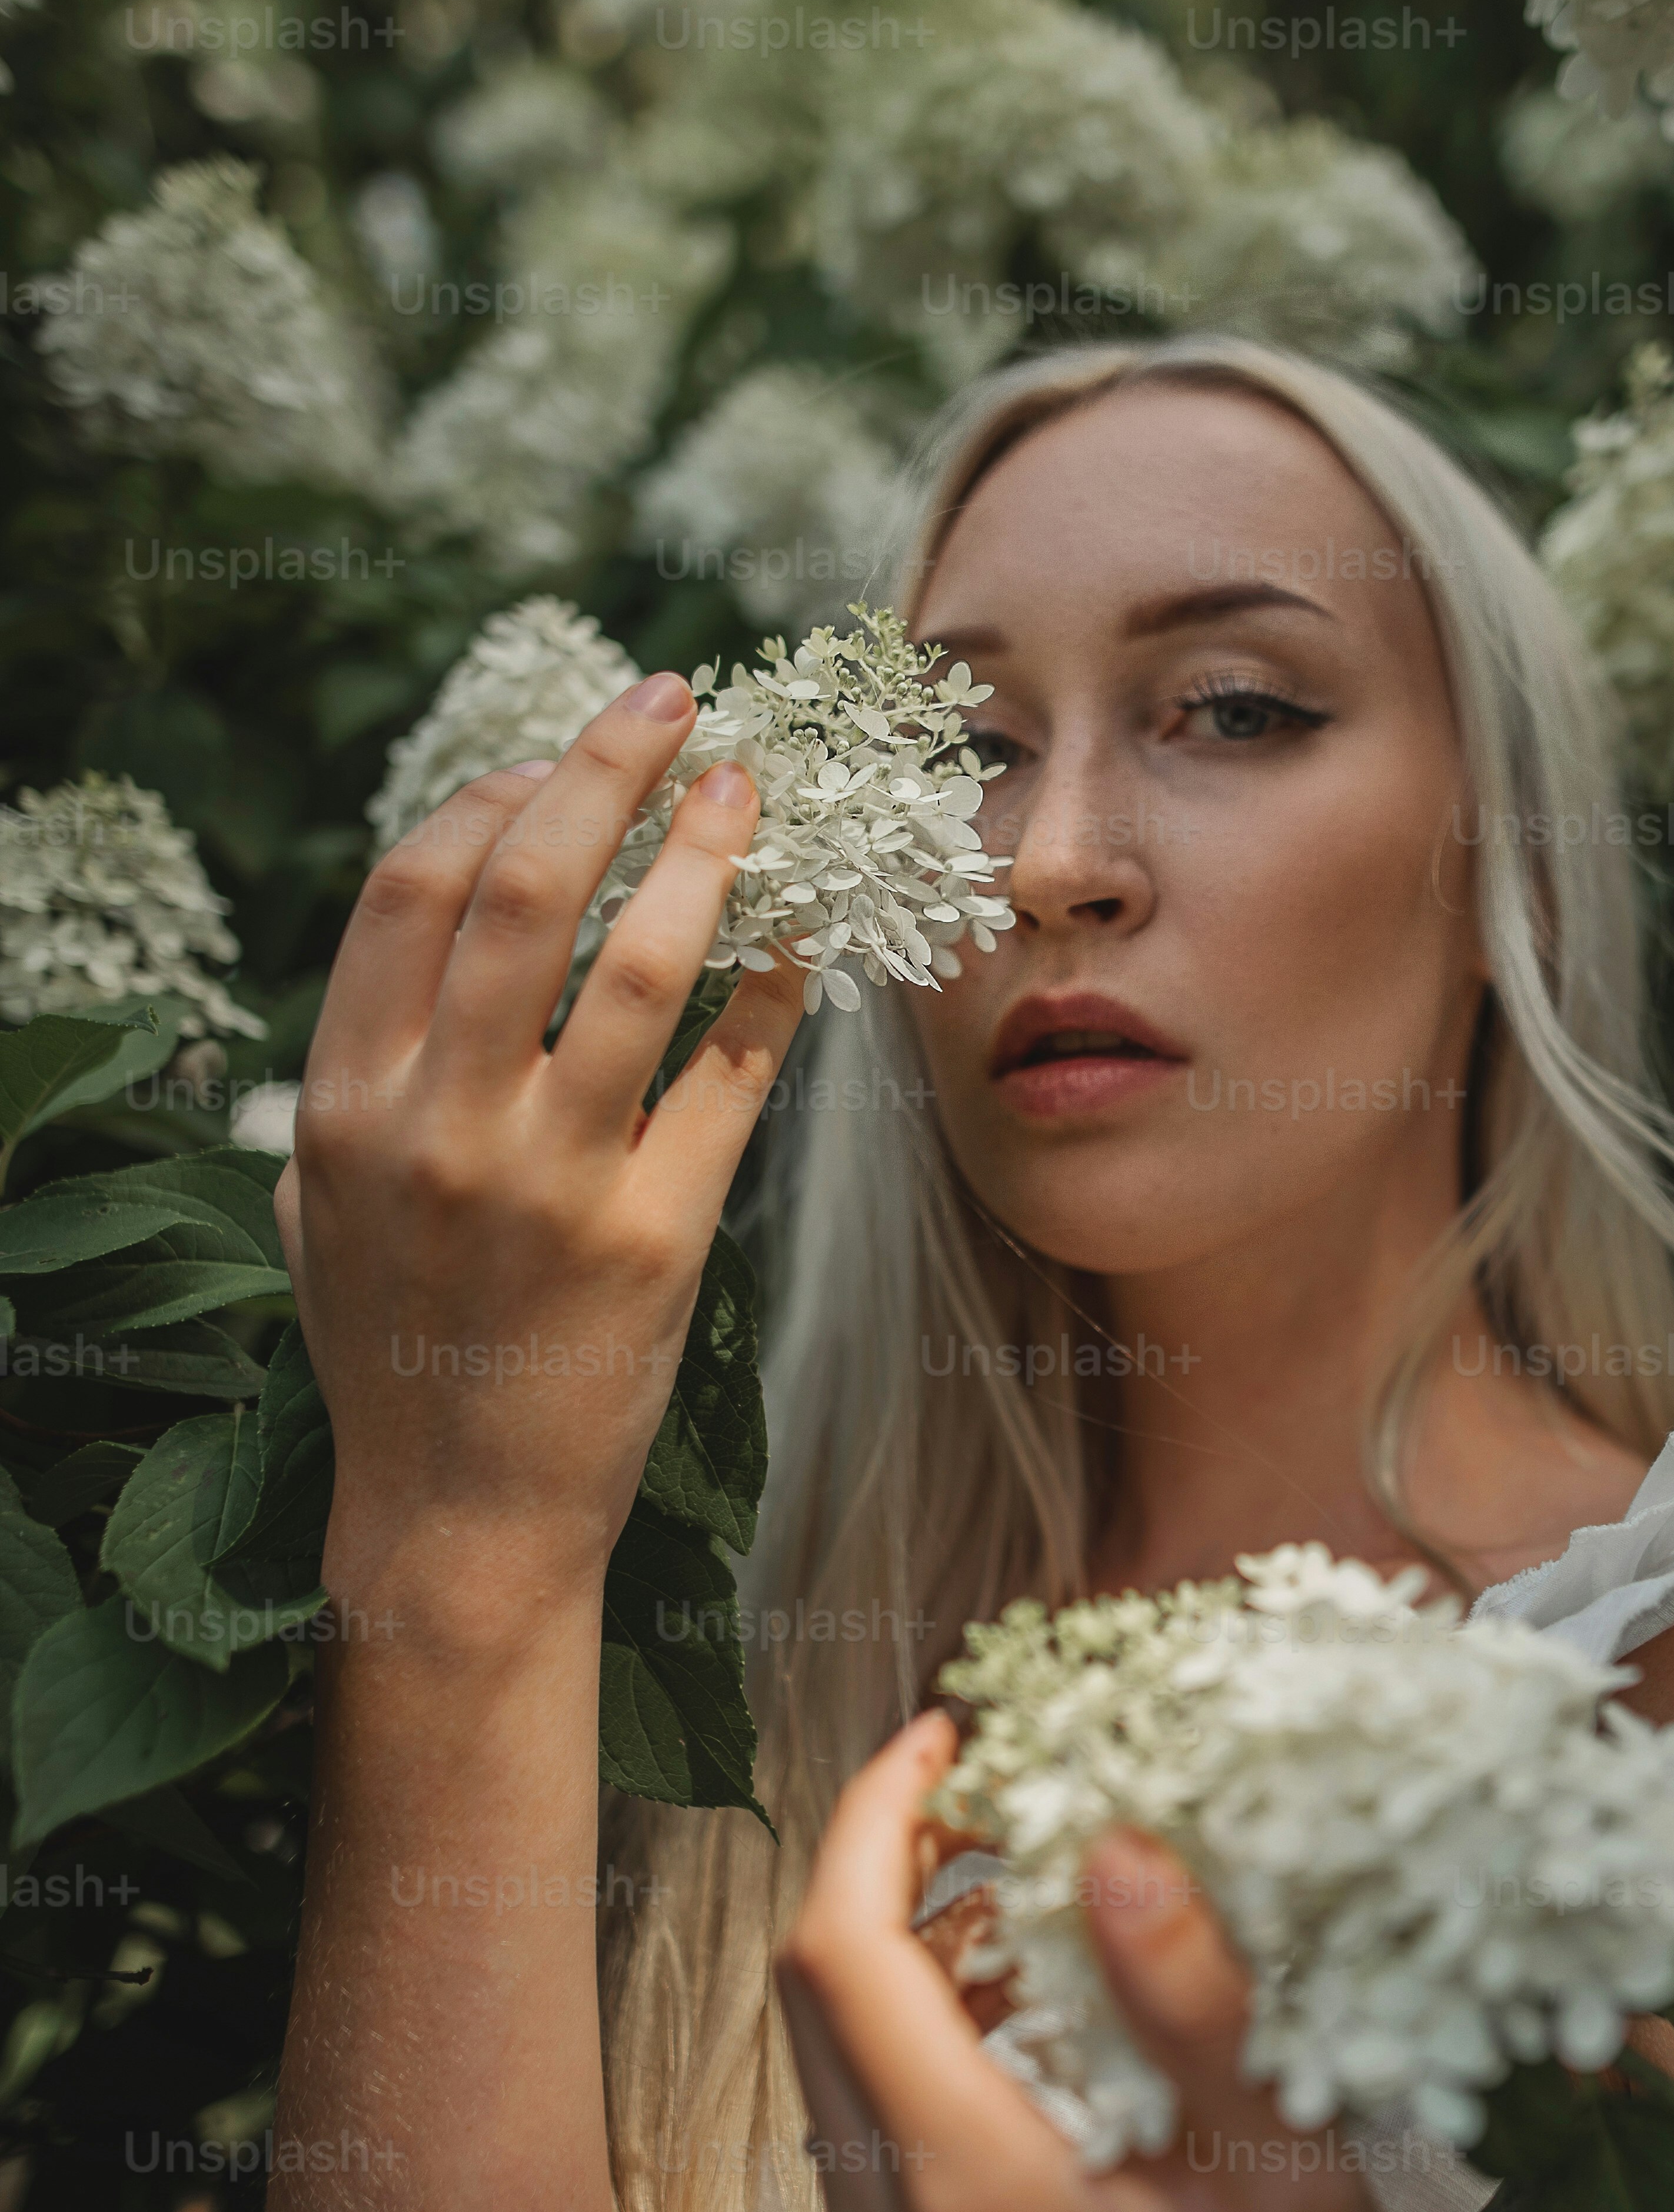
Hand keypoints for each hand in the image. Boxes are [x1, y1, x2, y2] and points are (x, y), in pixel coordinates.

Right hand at [280, 679, 803, 1600]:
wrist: (458, 1513)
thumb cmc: (394, 1348)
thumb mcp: (326, 1202)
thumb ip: (358, 1074)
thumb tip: (424, 934)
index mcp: (345, 1103)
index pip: (413, 889)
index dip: (494, 795)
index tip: (560, 754)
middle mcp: (441, 1127)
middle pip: (523, 890)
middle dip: (603, 769)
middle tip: (673, 698)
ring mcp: (550, 1182)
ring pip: (640, 964)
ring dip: (707, 855)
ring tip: (754, 787)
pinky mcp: (655, 1237)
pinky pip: (735, 1075)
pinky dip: (777, 988)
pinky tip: (809, 936)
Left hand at [778, 1713, 1487, 2211]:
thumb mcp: (1289, 2168)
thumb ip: (1190, 1999)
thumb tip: (1112, 1839)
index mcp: (970, 2203)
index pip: (844, 1956)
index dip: (876, 1818)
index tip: (951, 1732)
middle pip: (813, 1998)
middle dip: (884, 1866)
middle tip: (996, 1783)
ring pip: (834, 2064)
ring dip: (905, 1952)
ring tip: (1028, 1876)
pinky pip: (870, 2133)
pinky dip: (926, 2038)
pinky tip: (1035, 2008)